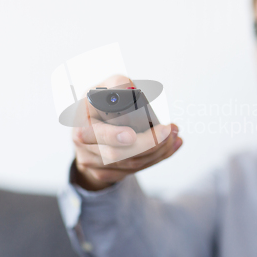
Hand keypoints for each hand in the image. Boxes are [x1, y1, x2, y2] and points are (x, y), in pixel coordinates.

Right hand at [72, 75, 182, 190]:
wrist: (92, 124)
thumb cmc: (103, 101)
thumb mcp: (106, 87)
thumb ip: (118, 84)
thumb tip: (131, 89)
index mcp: (81, 120)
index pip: (95, 133)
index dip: (113, 136)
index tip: (131, 135)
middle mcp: (83, 144)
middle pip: (116, 154)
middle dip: (148, 144)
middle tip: (169, 130)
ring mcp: (91, 161)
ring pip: (130, 164)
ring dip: (158, 150)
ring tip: (175, 135)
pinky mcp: (103, 172)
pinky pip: (134, 171)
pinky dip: (156, 158)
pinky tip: (170, 147)